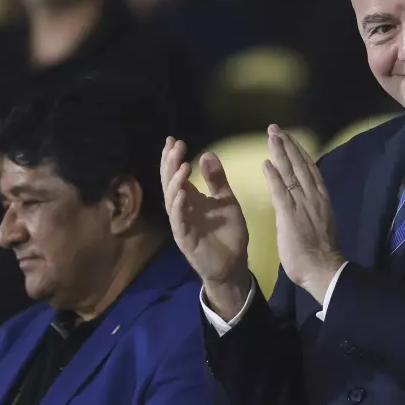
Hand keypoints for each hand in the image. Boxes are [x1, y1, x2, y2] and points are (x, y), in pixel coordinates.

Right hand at [161, 137, 252, 316]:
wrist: (234, 264)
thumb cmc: (229, 233)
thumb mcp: (226, 201)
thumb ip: (217, 180)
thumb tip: (207, 154)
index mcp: (191, 199)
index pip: (176, 175)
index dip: (172, 158)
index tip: (173, 140)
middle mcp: (182, 209)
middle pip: (170, 183)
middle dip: (170, 164)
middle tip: (175, 146)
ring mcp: (181, 224)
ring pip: (171, 200)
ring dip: (175, 182)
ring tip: (182, 166)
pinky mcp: (185, 239)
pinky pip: (179, 221)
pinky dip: (179, 207)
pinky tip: (182, 194)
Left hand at [262, 125, 343, 301]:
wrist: (323, 270)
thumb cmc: (319, 254)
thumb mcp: (318, 224)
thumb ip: (310, 210)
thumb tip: (304, 203)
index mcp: (321, 199)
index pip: (309, 170)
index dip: (298, 153)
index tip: (289, 139)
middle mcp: (313, 197)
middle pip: (300, 165)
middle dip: (288, 145)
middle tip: (276, 128)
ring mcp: (302, 204)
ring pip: (292, 172)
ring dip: (281, 153)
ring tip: (272, 136)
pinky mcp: (290, 215)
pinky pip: (281, 191)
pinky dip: (274, 175)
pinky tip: (267, 162)